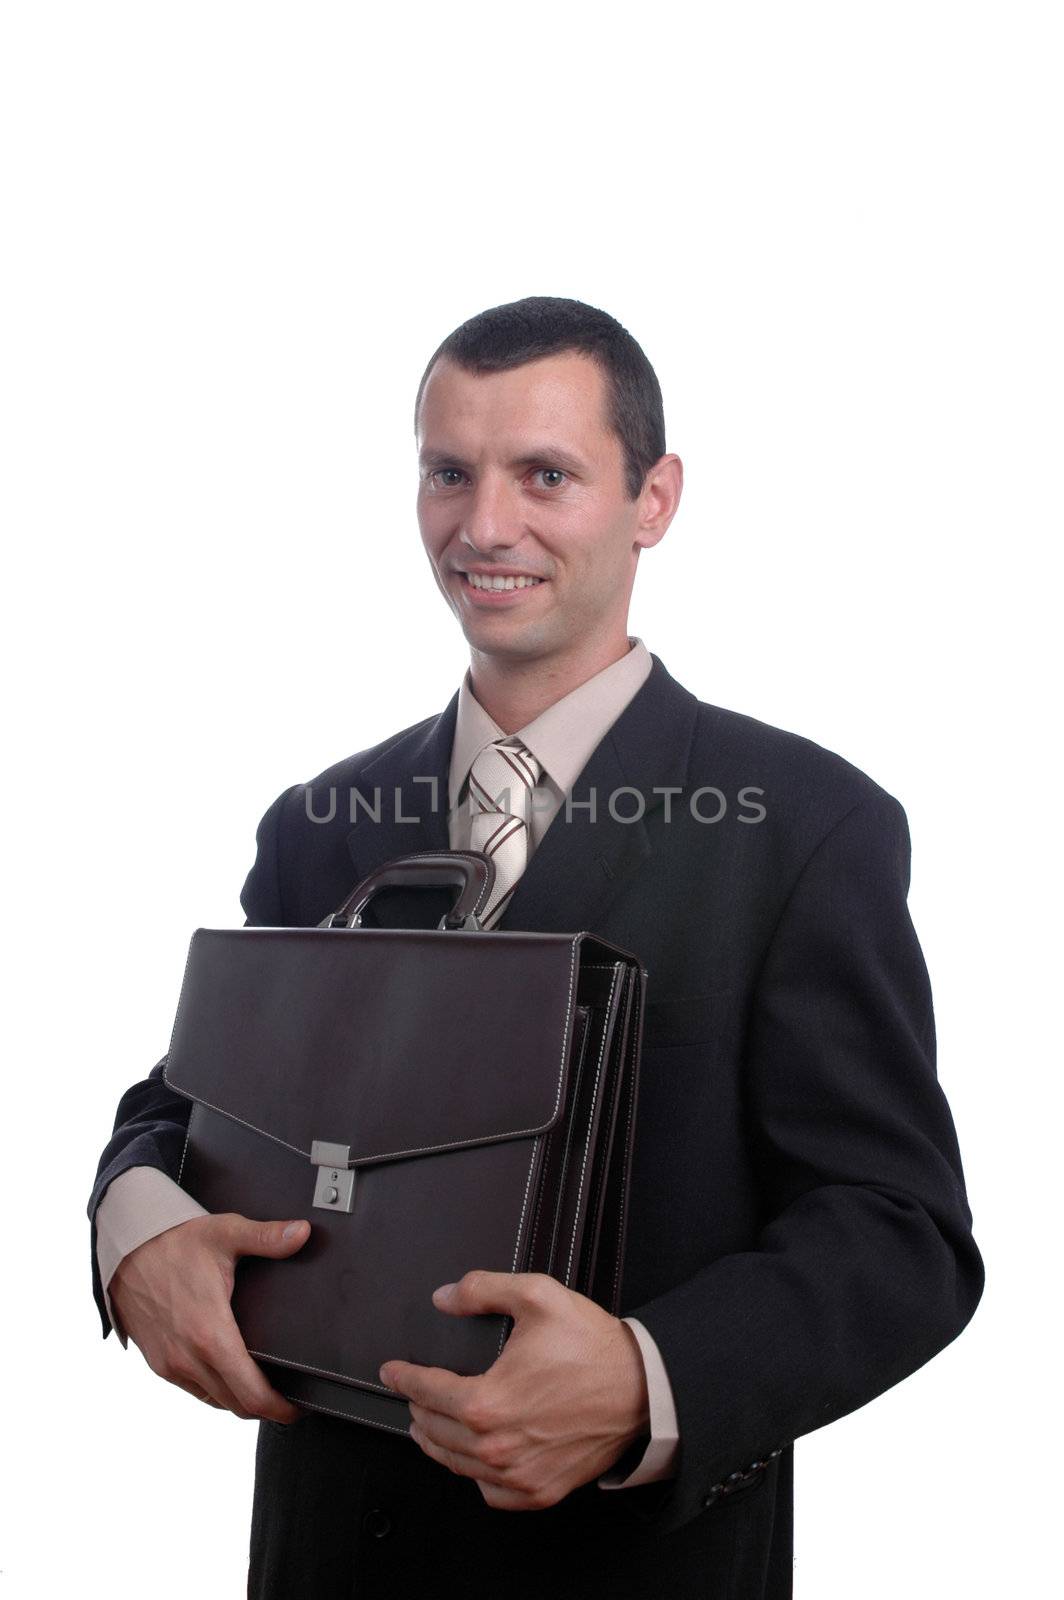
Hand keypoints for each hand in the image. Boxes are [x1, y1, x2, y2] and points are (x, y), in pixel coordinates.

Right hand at [109, 1211, 311, 1422]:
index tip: (299, 1407)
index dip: (280, 1408)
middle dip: (267, 1407)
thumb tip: (303, 1233)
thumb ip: (267, 1238)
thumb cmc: (175, 1241)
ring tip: (264, 1386)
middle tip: (290, 1398)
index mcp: (210, 1335)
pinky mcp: (158, 1362)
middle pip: (237, 1405)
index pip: (252, 1394)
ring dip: (241, 1400)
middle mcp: (188, 1358)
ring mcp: (170, 1364)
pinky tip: (231, 1374)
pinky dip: (216, 1391)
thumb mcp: (225, 1233)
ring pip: (215, 1401)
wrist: (125, 1247)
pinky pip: (194, 1390)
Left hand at [379, 1270, 650, 1510]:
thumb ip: (483, 1290)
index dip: (403, 1378)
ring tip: (427, 1426)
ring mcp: (518, 1475)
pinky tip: (472, 1459)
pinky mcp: (540, 1490)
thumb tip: (444, 1297)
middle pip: (435, 1432)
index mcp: (488, 1403)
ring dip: (436, 1443)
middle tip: (410, 1394)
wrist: (643, 1388)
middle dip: (417, 1408)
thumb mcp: (538, 1296)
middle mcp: (497, 1448)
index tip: (391, 1371)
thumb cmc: (594, 1347)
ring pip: (457, 1465)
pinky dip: (475, 1476)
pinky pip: (490, 1493)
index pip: (426, 1392)